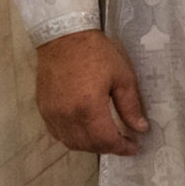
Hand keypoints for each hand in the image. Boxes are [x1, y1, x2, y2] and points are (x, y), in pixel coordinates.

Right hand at [35, 30, 149, 155]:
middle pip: (88, 145)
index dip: (122, 148)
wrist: (63, 37)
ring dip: (90, 146)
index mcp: (88, 109)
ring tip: (106, 138)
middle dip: (108, 148)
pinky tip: (85, 131)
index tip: (134, 148)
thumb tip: (141, 128)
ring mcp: (52, 114)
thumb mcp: (122, 77)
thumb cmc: (96, 53)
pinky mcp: (43, 109)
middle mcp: (67, 116)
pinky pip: (57, 133)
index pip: (106, 141)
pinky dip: (73, 138)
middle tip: (123, 143)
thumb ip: (130, 106)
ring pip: (71, 143)